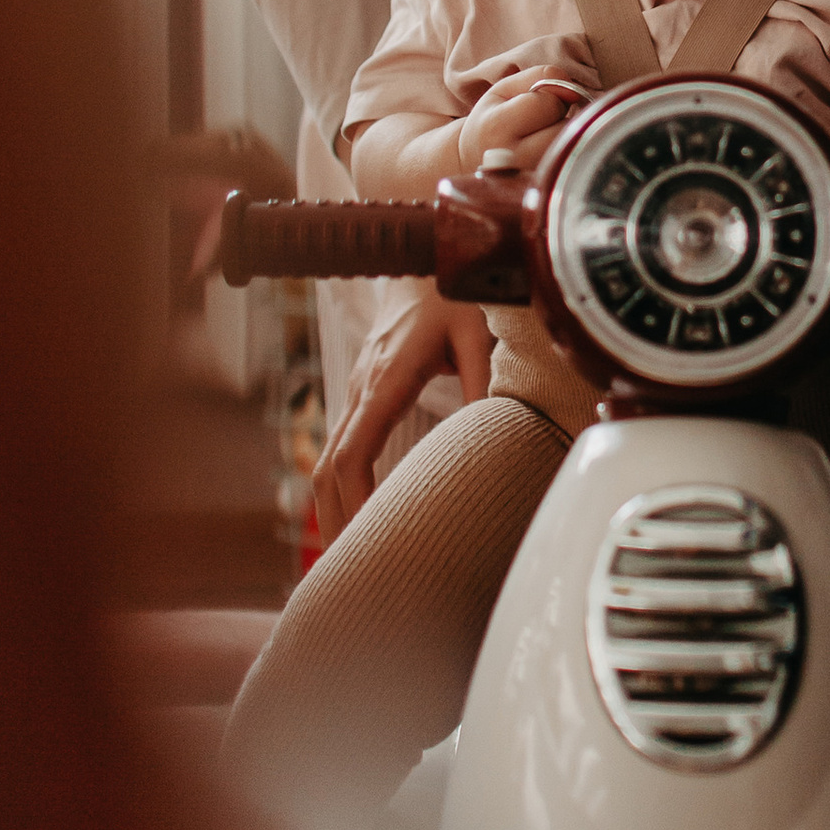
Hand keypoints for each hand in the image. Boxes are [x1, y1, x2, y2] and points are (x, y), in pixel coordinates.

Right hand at [312, 275, 493, 543]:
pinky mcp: (364, 396)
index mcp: (385, 379)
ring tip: (347, 563)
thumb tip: (500, 433)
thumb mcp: (478, 330)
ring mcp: (357, 392)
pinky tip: (355, 519)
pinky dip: (341, 490)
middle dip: (335, 523)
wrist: (420, 254)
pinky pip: (341, 450)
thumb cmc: (451, 290)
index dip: (354, 503)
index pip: (353, 454)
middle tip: (348, 576)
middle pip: (329, 470)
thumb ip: (485, 379)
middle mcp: (362, 389)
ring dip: (333, 511)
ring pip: (328, 463)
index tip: (365, 543)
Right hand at [454, 74, 585, 179]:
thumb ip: (540, 77)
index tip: (534, 105)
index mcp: (497, 127)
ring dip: (566, 137)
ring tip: (543, 138)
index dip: (549, 96)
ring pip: (573, 148)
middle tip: (541, 122)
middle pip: (565, 128)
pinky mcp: (543, 190)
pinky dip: (566, 155)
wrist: (471, 162)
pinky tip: (547, 154)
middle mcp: (513, 158)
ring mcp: (529, 180)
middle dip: (560, 118)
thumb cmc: (492, 120)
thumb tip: (575, 91)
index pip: (549, 102)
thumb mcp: (504, 89)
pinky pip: (571, 166)